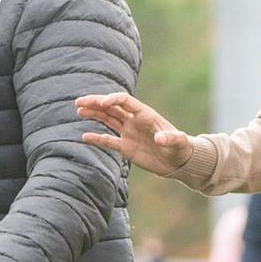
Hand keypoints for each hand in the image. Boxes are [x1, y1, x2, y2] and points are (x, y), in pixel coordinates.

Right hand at [76, 92, 194, 175]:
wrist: (178, 161)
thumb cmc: (181, 148)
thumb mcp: (179, 142)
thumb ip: (170, 138)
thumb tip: (159, 139)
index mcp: (145, 114)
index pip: (125, 101)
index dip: (113, 99)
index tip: (103, 104)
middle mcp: (134, 121)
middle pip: (111, 107)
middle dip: (96, 103)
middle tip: (79, 102)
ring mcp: (129, 133)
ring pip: (107, 119)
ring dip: (94, 114)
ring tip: (79, 110)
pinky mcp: (126, 147)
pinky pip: (108, 141)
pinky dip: (97, 138)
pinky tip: (85, 136)